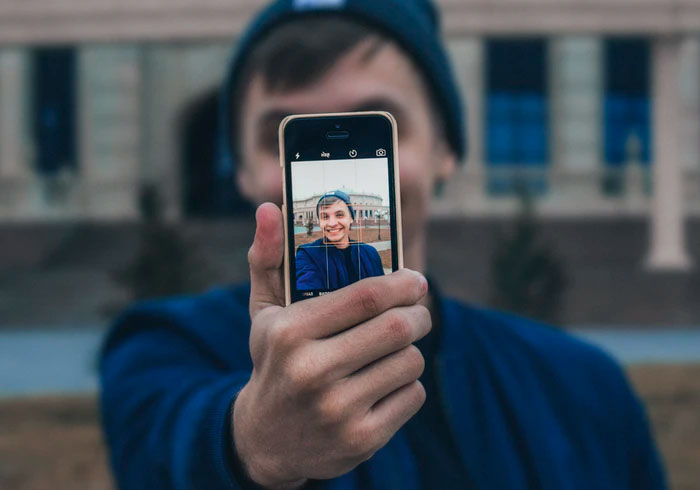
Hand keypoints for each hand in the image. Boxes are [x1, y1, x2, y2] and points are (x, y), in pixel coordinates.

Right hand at [232, 203, 430, 488]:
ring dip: (411, 349)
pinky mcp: (362, 439)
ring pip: (410, 361)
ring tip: (394, 348)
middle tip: (417, 310)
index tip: (416, 280)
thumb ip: (267, 258)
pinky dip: (408, 383)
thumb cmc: (273, 361)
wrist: (266, 439)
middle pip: (397, 328)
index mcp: (290, 332)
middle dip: (418, 314)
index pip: (366, 296)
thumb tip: (270, 207)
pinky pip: (413, 395)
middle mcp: (313, 372)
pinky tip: (385, 382)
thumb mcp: (264, 312)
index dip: (403, 283)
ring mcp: (339, 410)